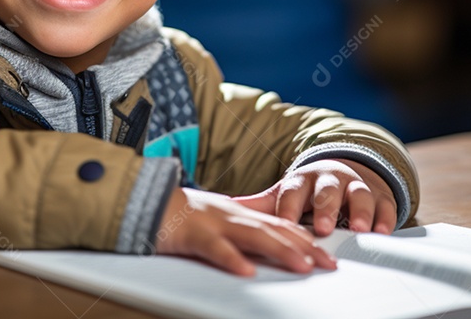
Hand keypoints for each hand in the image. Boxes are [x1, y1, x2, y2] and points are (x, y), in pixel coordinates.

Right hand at [155, 187, 336, 276]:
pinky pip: (213, 248)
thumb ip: (238, 229)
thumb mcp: (215, 218)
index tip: (327, 253)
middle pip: (273, 229)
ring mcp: (212, 222)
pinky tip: (246, 271)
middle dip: (304, 247)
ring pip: (252, 236)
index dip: (304, 238)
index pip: (278, 223)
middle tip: (328, 264)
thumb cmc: (177, 213)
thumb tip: (262, 248)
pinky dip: (231, 259)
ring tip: (302, 266)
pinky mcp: (191, 234)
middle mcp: (230, 214)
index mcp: (237, 212)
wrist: (143, 198)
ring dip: (279, 250)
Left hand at [233, 159, 396, 236]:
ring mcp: (356, 186)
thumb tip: (225, 205)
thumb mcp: (285, 194)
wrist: (343, 173)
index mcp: (303, 179)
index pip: (293, 190)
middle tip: (321, 227)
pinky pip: (385, 206)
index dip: (290, 205)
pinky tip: (382, 231)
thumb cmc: (308, 191)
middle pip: (326, 191)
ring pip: (358, 195)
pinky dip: (385, 218)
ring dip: (358, 212)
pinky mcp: (379, 196)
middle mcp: (330, 179)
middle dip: (324, 208)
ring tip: (357, 228)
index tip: (286, 221)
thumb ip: (260, 204)